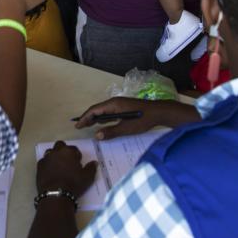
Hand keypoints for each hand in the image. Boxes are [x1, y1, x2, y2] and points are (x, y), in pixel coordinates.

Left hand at [36, 141, 97, 196]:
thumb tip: (94, 162)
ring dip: (54, 156)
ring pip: (50, 152)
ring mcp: (46, 158)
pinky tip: (50, 172)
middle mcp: (56, 152)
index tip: (78, 162)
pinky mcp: (39, 166)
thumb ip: (91, 168)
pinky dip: (47, 164)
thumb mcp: (87, 177)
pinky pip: (43, 161)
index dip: (76, 155)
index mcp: (68, 152)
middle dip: (64, 150)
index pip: (74, 149)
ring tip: (59, 166)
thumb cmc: (73, 184)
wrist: (56, 194)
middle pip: (60, 145)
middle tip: (67, 161)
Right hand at [74, 97, 200, 139]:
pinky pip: (109, 111)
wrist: (159, 112)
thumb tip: (97, 136)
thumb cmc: (143, 119)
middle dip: (88, 117)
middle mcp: (115, 102)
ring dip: (95, 117)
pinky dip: (103, 117)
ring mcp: (120, 104)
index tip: (78, 126)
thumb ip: (111, 131)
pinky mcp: (124, 107)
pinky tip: (102, 124)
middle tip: (80, 126)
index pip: (94, 110)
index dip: (85, 118)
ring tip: (88, 126)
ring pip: (103, 110)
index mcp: (113, 104)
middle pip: (97, 109)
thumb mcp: (126, 128)